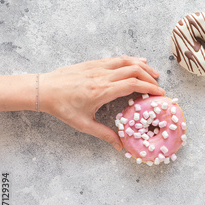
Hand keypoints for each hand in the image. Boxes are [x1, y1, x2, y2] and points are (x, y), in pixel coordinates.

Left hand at [39, 56, 164, 150]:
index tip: (160, 93)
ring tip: (153, 73)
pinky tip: (137, 62)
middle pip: (134, 70)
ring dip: (143, 66)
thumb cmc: (62, 107)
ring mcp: (98, 67)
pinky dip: (130, 59)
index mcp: (102, 91)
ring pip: (126, 61)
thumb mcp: (84, 124)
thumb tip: (119, 146)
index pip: (133, 85)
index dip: (149, 88)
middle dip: (150, 77)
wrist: (44, 90)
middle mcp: (102, 76)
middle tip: (158, 85)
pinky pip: (116, 59)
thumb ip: (104, 134)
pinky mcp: (93, 63)